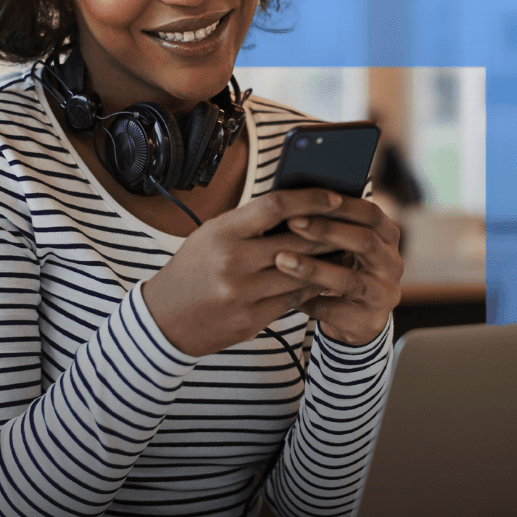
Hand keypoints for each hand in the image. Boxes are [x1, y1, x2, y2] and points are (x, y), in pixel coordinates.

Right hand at [143, 189, 350, 355]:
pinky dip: (311, 287)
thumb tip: (300, 207)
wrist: (163, 319)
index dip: (311, 199)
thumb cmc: (194, 268)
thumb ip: (252, 222)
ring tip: (346, 251)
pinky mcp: (252, 321)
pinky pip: (294, 301)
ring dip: (328, 262)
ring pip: (302, 274)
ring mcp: (244, 295)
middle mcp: (233, 262)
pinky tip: (323, 278)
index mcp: (223, 232)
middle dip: (330, 233)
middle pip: (298, 242)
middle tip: (353, 224)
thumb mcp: (213, 234)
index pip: (276, 206)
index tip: (335, 196)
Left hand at [272, 195, 402, 346]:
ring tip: (281, 259)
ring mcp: (385, 294)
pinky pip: (336, 311)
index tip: (310, 197)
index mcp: (387, 236)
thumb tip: (289, 197)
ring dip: (314, 268)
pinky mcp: (371, 321)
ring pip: (350, 280)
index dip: (343, 205)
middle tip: (292, 222)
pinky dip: (309, 301)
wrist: (356, 318)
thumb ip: (329, 224)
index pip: (371, 213)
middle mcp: (392, 263)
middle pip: (365, 242)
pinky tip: (283, 294)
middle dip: (326, 231)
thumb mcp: (342, 244)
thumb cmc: (341, 267)